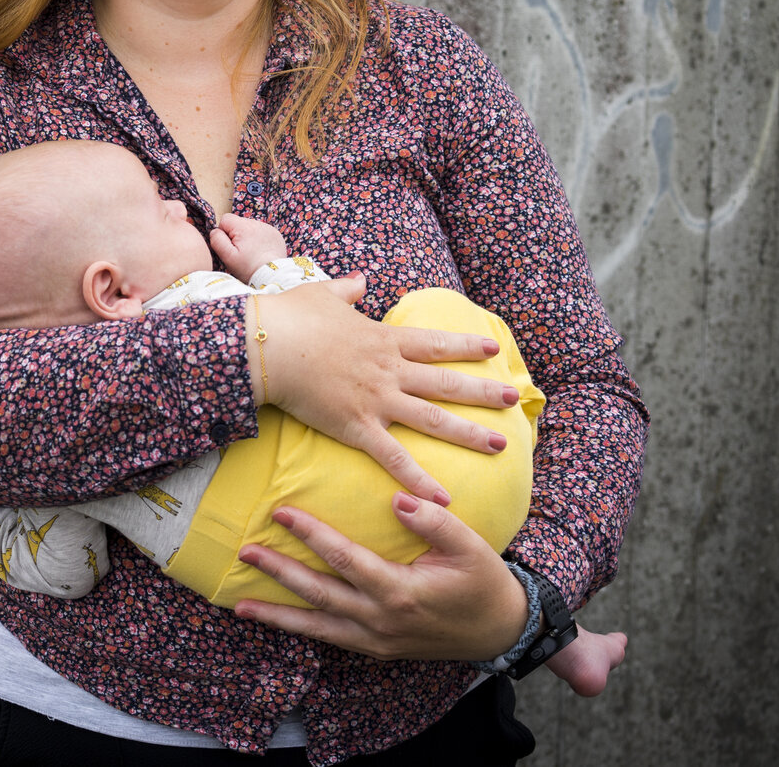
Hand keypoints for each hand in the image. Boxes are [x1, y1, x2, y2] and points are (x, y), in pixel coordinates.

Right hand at [209, 213, 287, 278]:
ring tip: (252, 252)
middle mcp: (256, 223)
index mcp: (243, 226)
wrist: (271, 275)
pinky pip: (261, 232)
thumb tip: (215, 231)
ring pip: (249, 228)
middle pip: (238, 223)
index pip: (225, 219)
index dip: (224, 232)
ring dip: (248, 237)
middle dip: (236, 235)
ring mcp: (268, 228)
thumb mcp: (228, 257)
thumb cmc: (248, 268)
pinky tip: (260, 251)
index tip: (230, 246)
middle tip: (241, 252)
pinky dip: (259, 240)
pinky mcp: (275, 234)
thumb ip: (217, 240)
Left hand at [235, 495, 529, 660]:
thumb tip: (397, 499)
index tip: (282, 513)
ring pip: (316, 627)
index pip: (344, 559)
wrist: (499, 630)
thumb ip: (434, 522)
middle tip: (245, 551)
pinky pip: (329, 639)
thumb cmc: (483, 582)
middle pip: (319, 594)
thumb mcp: (470, 546)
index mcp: (400, 592)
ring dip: (277, 615)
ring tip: (239, 605)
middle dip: (279, 573)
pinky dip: (300, 631)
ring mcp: (375, 641)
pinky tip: (274, 621)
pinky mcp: (375, 650)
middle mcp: (381, 621)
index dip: (311, 535)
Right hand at [251, 281, 516, 504]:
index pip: (434, 343)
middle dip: (482, 391)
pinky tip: (444, 497)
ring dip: (468, 433)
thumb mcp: (320, 294)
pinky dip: (420, 479)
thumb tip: (359, 281)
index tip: (491, 350)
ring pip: (433, 419)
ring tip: (499, 445)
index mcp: (382, 339)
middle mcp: (389, 369)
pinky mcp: (357, 426)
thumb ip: (345, 290)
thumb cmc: (287, 316)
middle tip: (512, 398)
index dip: (464, 346)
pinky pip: (395, 457)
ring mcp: (377, 399)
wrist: (266, 344)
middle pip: (446, 382)